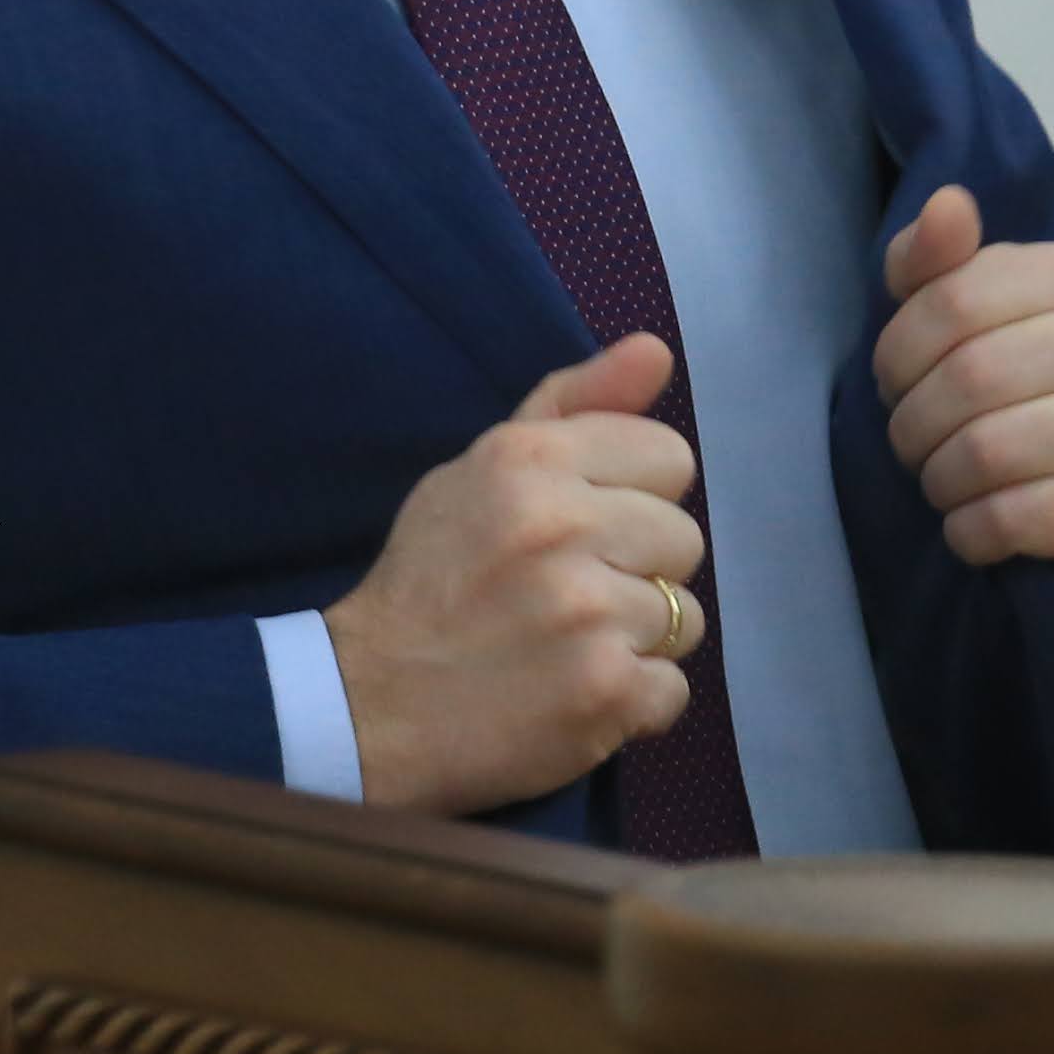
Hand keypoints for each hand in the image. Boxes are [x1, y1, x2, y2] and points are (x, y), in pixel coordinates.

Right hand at [323, 335, 705, 817]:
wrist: (369, 703)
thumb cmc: (433, 579)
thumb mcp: (485, 469)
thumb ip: (575, 405)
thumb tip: (657, 350)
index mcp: (531, 460)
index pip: (669, 458)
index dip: (634, 497)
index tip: (585, 528)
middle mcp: (563, 526)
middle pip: (685, 539)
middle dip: (637, 570)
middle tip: (567, 595)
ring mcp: (589, 615)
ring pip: (685, 617)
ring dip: (636, 639)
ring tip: (568, 647)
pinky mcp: (605, 693)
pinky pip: (673, 688)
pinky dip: (631, 701)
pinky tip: (573, 693)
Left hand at [873, 186, 1053, 594]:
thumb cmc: (1008, 387)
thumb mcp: (955, 315)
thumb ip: (934, 259)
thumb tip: (948, 205)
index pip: (954, 299)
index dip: (899, 353)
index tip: (894, 383)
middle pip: (973, 377)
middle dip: (915, 423)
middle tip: (913, 444)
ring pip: (993, 451)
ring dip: (942, 480)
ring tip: (944, 482)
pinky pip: (1022, 516)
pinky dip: (973, 530)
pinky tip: (974, 524)